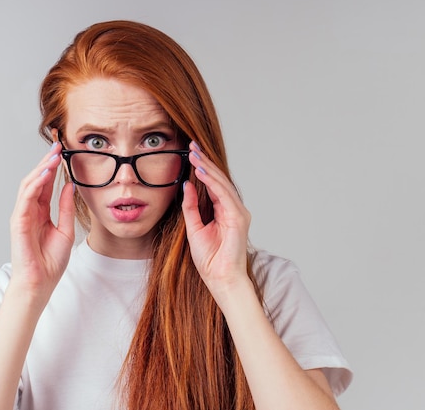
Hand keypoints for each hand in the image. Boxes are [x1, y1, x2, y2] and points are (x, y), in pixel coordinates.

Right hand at [9, 141, 74, 304]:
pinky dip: (34, 186)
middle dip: (46, 162)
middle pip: (36, 180)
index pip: (46, 184)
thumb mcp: (66, 229)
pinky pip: (25, 199)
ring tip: (52, 156)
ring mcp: (22, 215)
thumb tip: (70, 185)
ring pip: (29, 186)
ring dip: (40, 169)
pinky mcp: (19, 223)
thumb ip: (66, 207)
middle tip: (57, 146)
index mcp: (41, 212)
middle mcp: (30, 211)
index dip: (53, 168)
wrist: (41, 282)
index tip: (62, 152)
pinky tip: (44, 175)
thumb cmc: (51, 261)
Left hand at [181, 142, 251, 299]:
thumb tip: (186, 186)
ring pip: (222, 184)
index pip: (213, 185)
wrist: (221, 279)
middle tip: (192, 146)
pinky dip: (213, 182)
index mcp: (224, 211)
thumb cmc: (210, 259)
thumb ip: (191, 207)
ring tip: (195, 154)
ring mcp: (238, 212)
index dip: (202, 168)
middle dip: (205, 162)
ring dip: (208, 168)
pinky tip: (202, 172)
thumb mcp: (194, 228)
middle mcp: (234, 209)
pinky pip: (224, 195)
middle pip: (218, 180)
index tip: (190, 153)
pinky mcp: (238, 218)